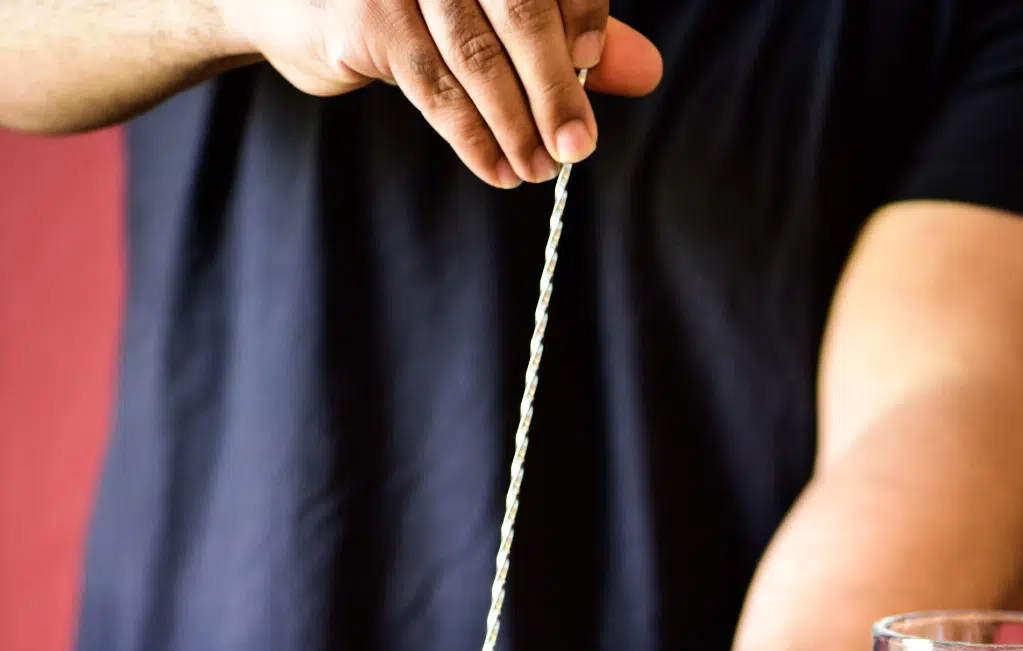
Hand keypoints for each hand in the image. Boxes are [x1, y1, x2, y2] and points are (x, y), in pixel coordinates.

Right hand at [224, 2, 662, 186]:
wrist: (284, 3)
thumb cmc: (398, 5)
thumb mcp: (486, 11)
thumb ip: (564, 33)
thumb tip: (645, 71)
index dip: (578, 13)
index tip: (591, 67)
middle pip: (519, 7)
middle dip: (554, 85)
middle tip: (578, 146)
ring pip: (477, 54)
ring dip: (516, 123)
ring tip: (539, 168)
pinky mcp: (369, 18)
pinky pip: (435, 88)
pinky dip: (472, 136)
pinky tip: (499, 168)